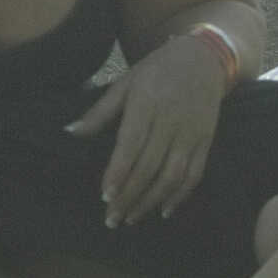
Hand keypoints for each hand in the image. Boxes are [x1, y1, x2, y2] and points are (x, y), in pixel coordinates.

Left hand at [69, 40, 226, 225]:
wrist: (204, 58)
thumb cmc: (158, 70)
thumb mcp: (126, 82)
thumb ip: (100, 111)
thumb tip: (70, 132)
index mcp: (148, 104)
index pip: (132, 144)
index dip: (119, 172)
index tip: (105, 196)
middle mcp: (171, 120)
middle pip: (150, 165)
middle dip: (130, 195)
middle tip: (111, 218)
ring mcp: (191, 132)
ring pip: (173, 174)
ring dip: (151, 200)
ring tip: (132, 218)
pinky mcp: (206, 140)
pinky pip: (195, 173)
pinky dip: (181, 195)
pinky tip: (164, 210)